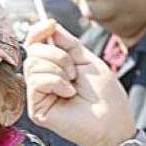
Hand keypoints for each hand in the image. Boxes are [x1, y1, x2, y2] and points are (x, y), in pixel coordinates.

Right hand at [23, 21, 136, 145]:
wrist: (112, 121)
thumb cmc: (105, 95)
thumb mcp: (87, 60)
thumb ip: (67, 42)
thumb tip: (48, 24)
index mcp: (54, 66)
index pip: (36, 43)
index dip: (39, 31)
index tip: (50, 24)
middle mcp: (43, 78)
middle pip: (33, 51)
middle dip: (58, 55)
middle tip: (74, 71)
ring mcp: (38, 93)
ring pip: (33, 65)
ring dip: (59, 70)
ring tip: (73, 84)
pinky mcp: (35, 107)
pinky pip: (36, 81)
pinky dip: (56, 83)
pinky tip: (68, 94)